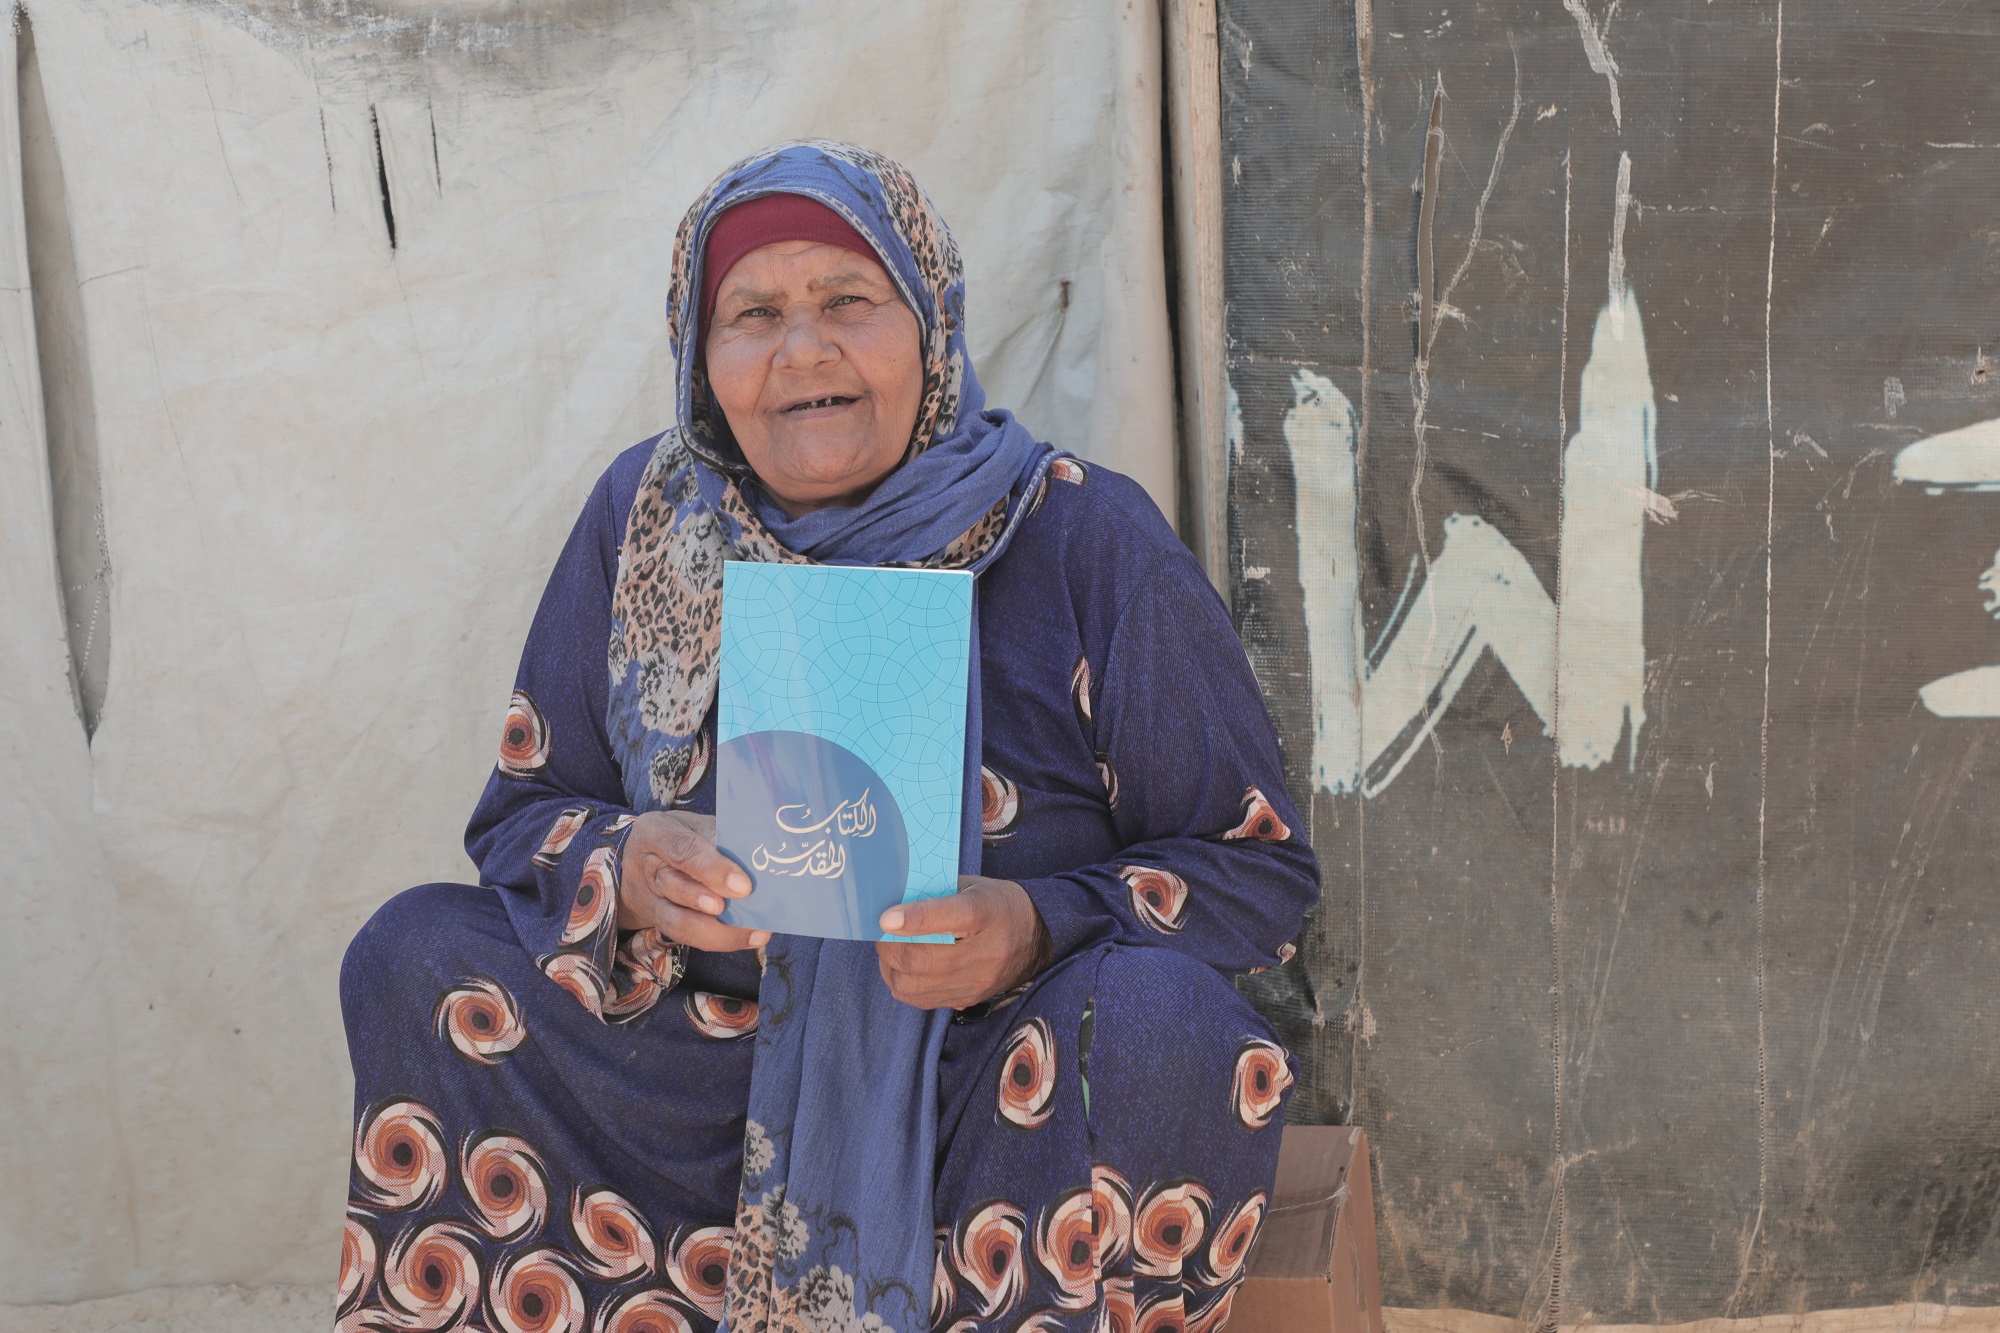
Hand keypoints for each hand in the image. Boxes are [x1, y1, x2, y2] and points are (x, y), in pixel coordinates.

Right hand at [618, 811, 769, 953]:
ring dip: (714, 930)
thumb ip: (718, 838)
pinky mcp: (657, 921)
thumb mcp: (696, 825)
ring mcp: (648, 898)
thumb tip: (755, 859)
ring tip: (750, 932)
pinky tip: (742, 938)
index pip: (681, 848)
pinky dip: (715, 939)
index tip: (742, 885)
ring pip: (675, 919)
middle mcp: (645, 866)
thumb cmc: (681, 835)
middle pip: (672, 884)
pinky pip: (684, 935)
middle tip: (742, 904)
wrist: (645, 857)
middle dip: (708, 899)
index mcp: (655, 832)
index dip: (711, 868)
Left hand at [875, 876, 1051, 1010]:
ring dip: (891, 968)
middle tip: (881, 933)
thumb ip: (936, 892)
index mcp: (985, 912)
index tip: (884, 917)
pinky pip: (921, 1000)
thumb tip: (893, 902)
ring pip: (914, 986)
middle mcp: (983, 952)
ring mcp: (975, 981)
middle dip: (889, 947)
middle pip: (921, 959)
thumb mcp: (973, 886)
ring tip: (890, 951)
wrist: (1037, 937)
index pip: (947, 917)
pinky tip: (903, 969)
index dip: (911, 919)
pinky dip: (903, 984)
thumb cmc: (998, 904)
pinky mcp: (967, 999)